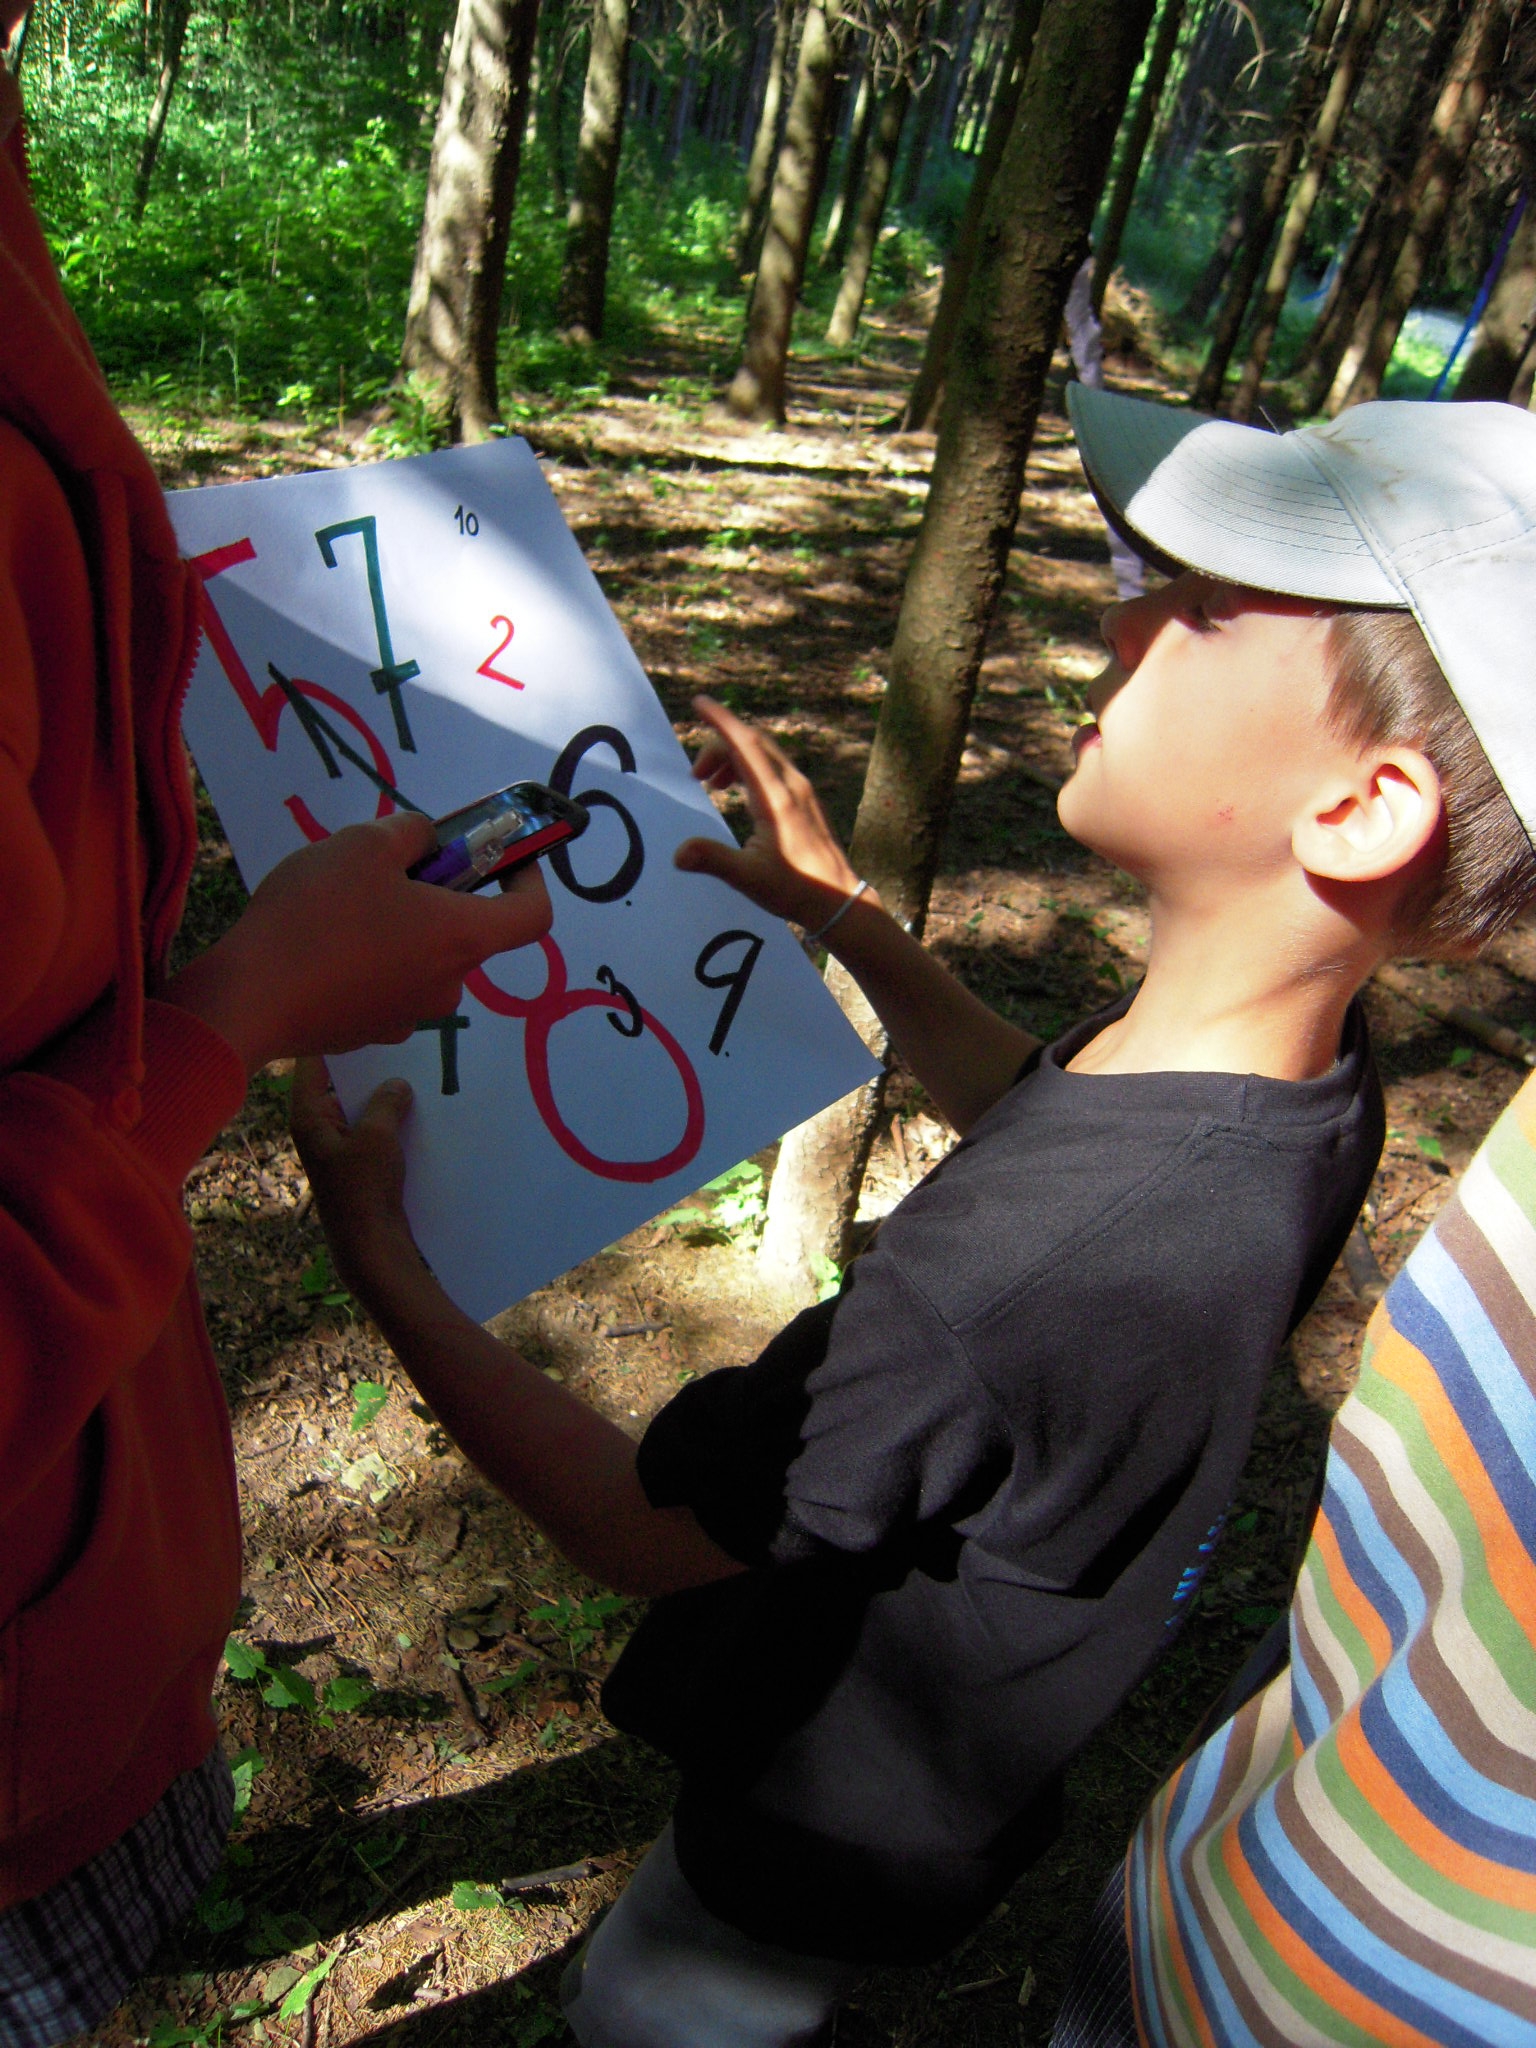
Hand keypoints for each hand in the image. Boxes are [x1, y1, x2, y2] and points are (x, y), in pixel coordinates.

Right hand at [165, 812, 552, 1073]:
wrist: (249, 999)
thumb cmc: (317, 915)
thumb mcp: (363, 844)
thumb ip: (409, 832)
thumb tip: (425, 839)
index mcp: (462, 938)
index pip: (533, 917)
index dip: (530, 881)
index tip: (506, 858)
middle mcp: (447, 984)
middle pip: (465, 933)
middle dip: (439, 897)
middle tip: (389, 868)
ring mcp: (408, 1016)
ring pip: (421, 959)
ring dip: (400, 929)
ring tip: (342, 903)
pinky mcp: (369, 1032)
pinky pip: (385, 985)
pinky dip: (370, 961)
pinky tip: (322, 945)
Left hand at [289, 1057, 416, 1300]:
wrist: (370, 1245)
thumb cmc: (364, 1190)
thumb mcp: (377, 1137)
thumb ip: (385, 1103)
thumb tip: (396, 1083)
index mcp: (308, 1116)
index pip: (311, 1064)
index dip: (330, 1037)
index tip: (356, 1012)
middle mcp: (317, 1127)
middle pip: (337, 1082)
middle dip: (366, 1064)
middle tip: (395, 1035)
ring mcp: (338, 1145)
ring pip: (358, 1104)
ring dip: (382, 1091)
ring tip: (412, 1064)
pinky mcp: (358, 1161)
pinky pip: (372, 1126)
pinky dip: (390, 1115)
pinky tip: (417, 1103)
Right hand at [674, 696, 864, 928]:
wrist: (837, 900)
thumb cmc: (795, 889)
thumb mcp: (748, 878)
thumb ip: (712, 860)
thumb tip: (679, 853)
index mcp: (776, 798)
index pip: (745, 744)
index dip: (720, 721)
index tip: (700, 703)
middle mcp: (792, 785)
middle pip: (752, 742)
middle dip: (719, 745)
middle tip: (696, 773)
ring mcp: (802, 790)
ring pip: (764, 753)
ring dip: (733, 757)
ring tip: (711, 784)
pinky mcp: (805, 799)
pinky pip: (773, 766)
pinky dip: (749, 767)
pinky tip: (738, 790)